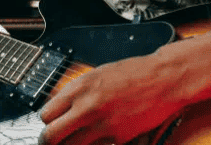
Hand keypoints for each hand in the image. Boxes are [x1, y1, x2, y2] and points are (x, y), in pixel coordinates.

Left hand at [38, 54, 184, 144]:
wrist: (164, 79)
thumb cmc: (134, 73)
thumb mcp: (98, 74)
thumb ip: (78, 92)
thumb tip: (61, 107)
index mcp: (79, 88)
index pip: (45, 115)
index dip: (46, 122)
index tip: (50, 124)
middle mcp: (87, 107)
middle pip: (50, 136)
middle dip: (48, 141)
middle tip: (52, 142)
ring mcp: (102, 125)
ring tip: (75, 141)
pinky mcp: (118, 137)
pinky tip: (101, 138)